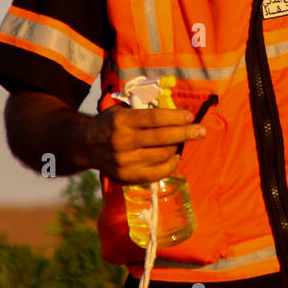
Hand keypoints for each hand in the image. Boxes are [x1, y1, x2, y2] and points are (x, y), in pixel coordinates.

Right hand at [90, 103, 206, 184]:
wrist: (85, 145)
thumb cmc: (110, 123)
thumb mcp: (123, 110)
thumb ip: (146, 111)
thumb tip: (178, 114)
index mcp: (121, 121)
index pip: (155, 118)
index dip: (176, 117)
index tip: (190, 116)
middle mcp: (122, 142)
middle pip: (162, 138)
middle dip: (186, 133)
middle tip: (201, 131)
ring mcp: (124, 162)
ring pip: (162, 155)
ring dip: (177, 147)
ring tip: (183, 141)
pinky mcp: (126, 177)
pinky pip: (157, 173)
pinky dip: (170, 165)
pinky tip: (175, 156)